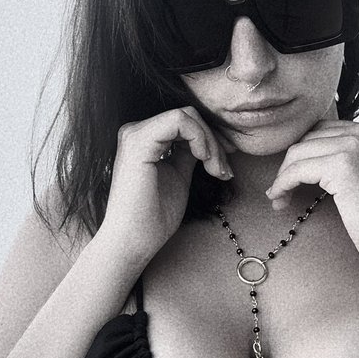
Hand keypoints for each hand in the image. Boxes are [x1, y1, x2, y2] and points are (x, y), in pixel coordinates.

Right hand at [100, 106, 235, 265]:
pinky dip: (200, 138)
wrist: (133, 242)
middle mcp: (135, 131)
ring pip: (187, 115)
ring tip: (216, 170)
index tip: (225, 165)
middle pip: (188, 116)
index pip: (184, 122)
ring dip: (209, 141)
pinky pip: (179, 121)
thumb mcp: (179, 176)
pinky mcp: (138, 141)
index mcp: (143, 139)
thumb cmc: (153, 217)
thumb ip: (188, 154)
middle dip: (214, 140)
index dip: (210, 138)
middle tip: (224, 170)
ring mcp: (134, 134)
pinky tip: (204, 160)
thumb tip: (208, 140)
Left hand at [265, 121, 358, 275]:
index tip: (292, 176)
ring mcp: (355, 147)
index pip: (323, 131)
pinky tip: (279, 198)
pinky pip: (297, 170)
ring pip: (298, 153)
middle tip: (282, 190)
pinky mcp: (342, 166)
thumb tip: (308, 157)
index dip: (303, 154)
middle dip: (290, 164)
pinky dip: (282, 184)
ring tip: (280, 198)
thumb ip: (349, 159)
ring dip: (283, 176)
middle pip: (308, 139)